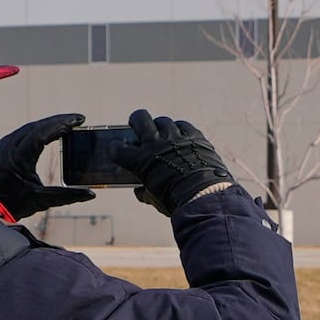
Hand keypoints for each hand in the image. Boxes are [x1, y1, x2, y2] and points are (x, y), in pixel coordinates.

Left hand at [0, 112, 94, 216]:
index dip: (64, 122)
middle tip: (78, 120)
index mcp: (20, 154)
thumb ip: (67, 196)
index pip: (45, 131)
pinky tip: (49, 133)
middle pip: (39, 125)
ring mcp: (6, 144)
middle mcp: (11, 144)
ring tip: (67, 125)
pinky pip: (24, 132)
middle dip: (60, 121)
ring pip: (31, 127)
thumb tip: (89, 194)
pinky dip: (39, 129)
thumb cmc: (10, 203)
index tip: (79, 119)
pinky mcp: (4, 146)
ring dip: (50, 124)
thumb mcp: (41, 200)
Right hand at [122, 110, 238, 216]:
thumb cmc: (176, 201)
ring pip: (162, 121)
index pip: (117, 148)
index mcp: (140, 161)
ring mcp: (175, 137)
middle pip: (139, 118)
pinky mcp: (194, 136)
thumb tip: (140, 190)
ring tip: (163, 136)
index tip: (118, 150)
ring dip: (160, 128)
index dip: (115, 149)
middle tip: (138, 128)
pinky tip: (180, 138)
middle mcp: (156, 144)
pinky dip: (180, 131)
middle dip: (136, 121)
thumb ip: (144, 191)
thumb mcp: (153, 198)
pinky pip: (183, 125)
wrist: (204, 197)